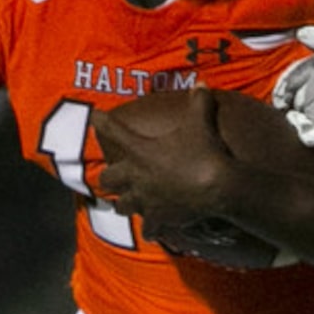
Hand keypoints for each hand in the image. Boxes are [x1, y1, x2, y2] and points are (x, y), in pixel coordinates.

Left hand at [89, 89, 231, 224]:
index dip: (101, 122)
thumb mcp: (200, 121)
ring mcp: (146, 200)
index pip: (112, 131)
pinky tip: (153, 231)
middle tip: (114, 176)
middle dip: (110, 178)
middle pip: (107, 180)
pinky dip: (151, 229)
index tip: (94, 117)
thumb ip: (198, 101)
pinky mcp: (159, 218)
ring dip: (124, 204)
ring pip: (122, 207)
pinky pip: (148, 229)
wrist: (219, 186)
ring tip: (128, 203)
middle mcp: (136, 176)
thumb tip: (202, 82)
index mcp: (140, 150)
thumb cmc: (205, 151)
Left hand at [274, 25, 313, 147]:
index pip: (289, 78)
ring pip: (301, 115)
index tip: (284, 96)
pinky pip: (307, 135)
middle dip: (300, 102)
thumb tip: (301, 33)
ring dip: (307, 116)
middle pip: (295, 99)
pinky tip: (309, 128)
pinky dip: (305, 133)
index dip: (284, 89)